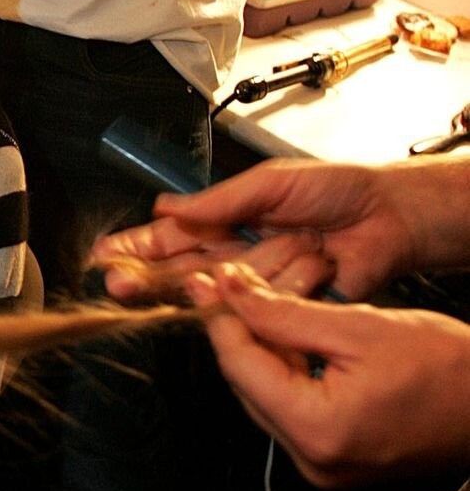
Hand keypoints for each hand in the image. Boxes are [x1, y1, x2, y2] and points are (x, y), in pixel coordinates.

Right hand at [94, 160, 429, 304]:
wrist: (388, 217)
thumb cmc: (336, 191)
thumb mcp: (271, 183)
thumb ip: (218, 201)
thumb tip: (168, 208)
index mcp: (222, 222)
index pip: (167, 239)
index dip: (135, 248)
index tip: (103, 256)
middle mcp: (233, 257)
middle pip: (177, 273)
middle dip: (146, 278)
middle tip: (118, 283)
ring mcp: (255, 285)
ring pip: (221, 290)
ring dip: (257, 266)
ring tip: (301, 241)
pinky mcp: (281, 307)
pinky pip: (264, 304)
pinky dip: (288, 279)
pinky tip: (312, 260)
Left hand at [186, 263, 469, 487]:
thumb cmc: (452, 371)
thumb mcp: (362, 326)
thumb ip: (286, 314)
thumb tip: (232, 292)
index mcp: (318, 428)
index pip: (241, 366)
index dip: (219, 317)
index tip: (205, 281)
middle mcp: (314, 460)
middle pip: (248, 386)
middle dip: (237, 333)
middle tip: (227, 287)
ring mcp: (324, 468)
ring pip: (266, 399)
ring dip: (261, 353)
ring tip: (260, 306)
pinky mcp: (335, 464)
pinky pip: (292, 413)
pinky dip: (287, 376)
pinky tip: (292, 341)